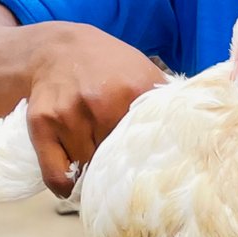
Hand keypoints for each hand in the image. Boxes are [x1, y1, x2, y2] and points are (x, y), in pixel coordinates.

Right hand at [23, 24, 166, 195]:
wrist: (56, 48)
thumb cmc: (108, 67)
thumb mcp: (143, 73)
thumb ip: (166, 104)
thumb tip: (195, 138)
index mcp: (134, 93)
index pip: (149, 148)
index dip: (153, 165)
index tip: (155, 178)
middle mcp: (101, 104)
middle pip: (118, 164)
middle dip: (122, 172)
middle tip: (124, 175)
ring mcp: (69, 114)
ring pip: (88, 170)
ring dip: (93, 177)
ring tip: (98, 169)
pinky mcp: (42, 124)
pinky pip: (56, 175)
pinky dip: (65, 186)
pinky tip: (73, 184)